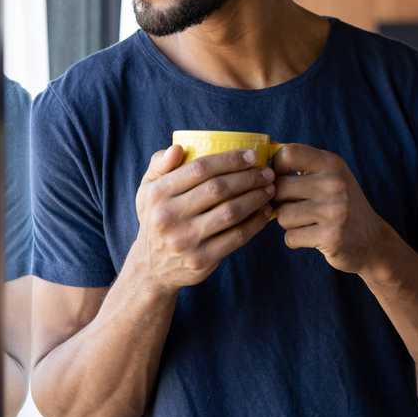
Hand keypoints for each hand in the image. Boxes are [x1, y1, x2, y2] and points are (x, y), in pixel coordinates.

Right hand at [134, 145, 275, 293]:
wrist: (150, 268)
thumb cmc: (156, 218)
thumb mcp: (147, 189)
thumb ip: (160, 165)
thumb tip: (178, 148)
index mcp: (157, 194)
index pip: (199, 169)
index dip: (230, 160)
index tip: (252, 155)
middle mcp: (168, 217)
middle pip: (218, 189)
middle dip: (248, 177)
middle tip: (267, 173)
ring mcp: (185, 240)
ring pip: (231, 212)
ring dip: (256, 198)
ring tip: (270, 189)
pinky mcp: (201, 260)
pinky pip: (236, 237)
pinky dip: (255, 222)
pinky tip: (265, 212)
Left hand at [270, 144, 389, 274]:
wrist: (372, 241)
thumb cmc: (341, 206)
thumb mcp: (331, 177)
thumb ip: (302, 167)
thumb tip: (259, 165)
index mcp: (332, 163)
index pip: (287, 153)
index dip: (276, 168)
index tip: (282, 179)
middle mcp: (334, 183)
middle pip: (279, 187)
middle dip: (279, 201)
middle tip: (293, 207)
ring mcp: (334, 210)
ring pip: (282, 215)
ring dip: (288, 222)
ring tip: (306, 222)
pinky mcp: (331, 236)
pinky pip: (290, 237)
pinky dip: (296, 240)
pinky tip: (312, 236)